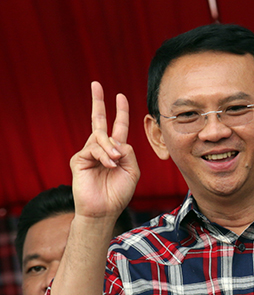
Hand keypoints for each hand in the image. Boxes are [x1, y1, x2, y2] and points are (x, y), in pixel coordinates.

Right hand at [70, 82, 139, 221]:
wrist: (104, 210)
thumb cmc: (119, 193)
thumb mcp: (132, 170)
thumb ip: (129, 152)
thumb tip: (118, 141)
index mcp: (116, 151)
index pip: (118, 127)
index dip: (120, 112)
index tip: (120, 96)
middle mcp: (102, 149)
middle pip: (98, 121)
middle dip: (98, 102)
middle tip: (96, 84)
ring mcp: (89, 153)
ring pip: (101, 138)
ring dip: (111, 148)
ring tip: (115, 162)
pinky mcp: (79, 159)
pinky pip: (94, 149)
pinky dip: (104, 155)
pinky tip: (109, 165)